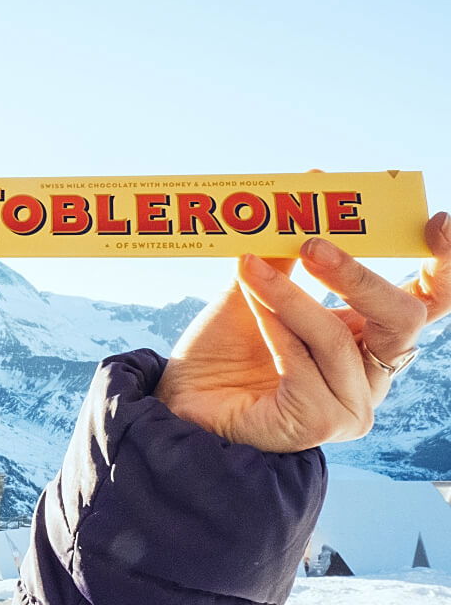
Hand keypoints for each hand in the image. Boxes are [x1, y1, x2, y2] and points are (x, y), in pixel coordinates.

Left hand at [154, 211, 450, 452]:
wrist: (180, 397)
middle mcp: (372, 373)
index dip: (442, 264)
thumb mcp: (259, 288)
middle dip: (358, 276)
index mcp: (371, 338)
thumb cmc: (223, 349)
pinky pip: (301, 364)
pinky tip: (252, 312)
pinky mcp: (319, 423)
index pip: (429, 302)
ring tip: (251, 267)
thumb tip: (311, 181)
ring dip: (290, 297)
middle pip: (404, 318)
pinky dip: (273, 329)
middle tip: (313, 244)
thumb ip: (287, 249)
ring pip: (336, 336)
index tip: (432, 222)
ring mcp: (351, 404)